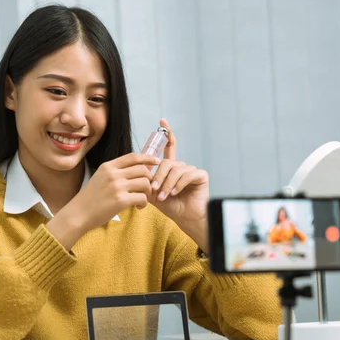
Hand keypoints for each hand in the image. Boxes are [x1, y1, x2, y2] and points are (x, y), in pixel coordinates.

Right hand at [47, 153, 159, 248]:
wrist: (77, 214)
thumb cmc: (90, 199)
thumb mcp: (100, 178)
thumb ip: (115, 173)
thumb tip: (136, 170)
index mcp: (108, 166)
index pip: (133, 157)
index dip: (148, 158)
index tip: (157, 161)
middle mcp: (113, 174)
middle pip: (143, 169)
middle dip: (150, 179)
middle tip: (147, 189)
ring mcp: (117, 186)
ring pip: (145, 183)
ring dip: (148, 192)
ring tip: (142, 200)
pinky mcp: (120, 200)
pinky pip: (142, 197)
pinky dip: (144, 203)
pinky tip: (138, 207)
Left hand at [149, 119, 209, 251]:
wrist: (185, 219)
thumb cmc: (171, 207)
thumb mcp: (154, 193)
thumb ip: (148, 180)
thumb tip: (138, 170)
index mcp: (172, 168)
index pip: (169, 147)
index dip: (166, 133)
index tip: (162, 120)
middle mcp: (182, 166)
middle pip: (167, 162)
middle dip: (159, 176)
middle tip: (154, 190)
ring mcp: (192, 170)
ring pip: (175, 169)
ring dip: (167, 184)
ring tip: (163, 196)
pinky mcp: (200, 175)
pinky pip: (186, 175)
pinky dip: (178, 185)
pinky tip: (174, 194)